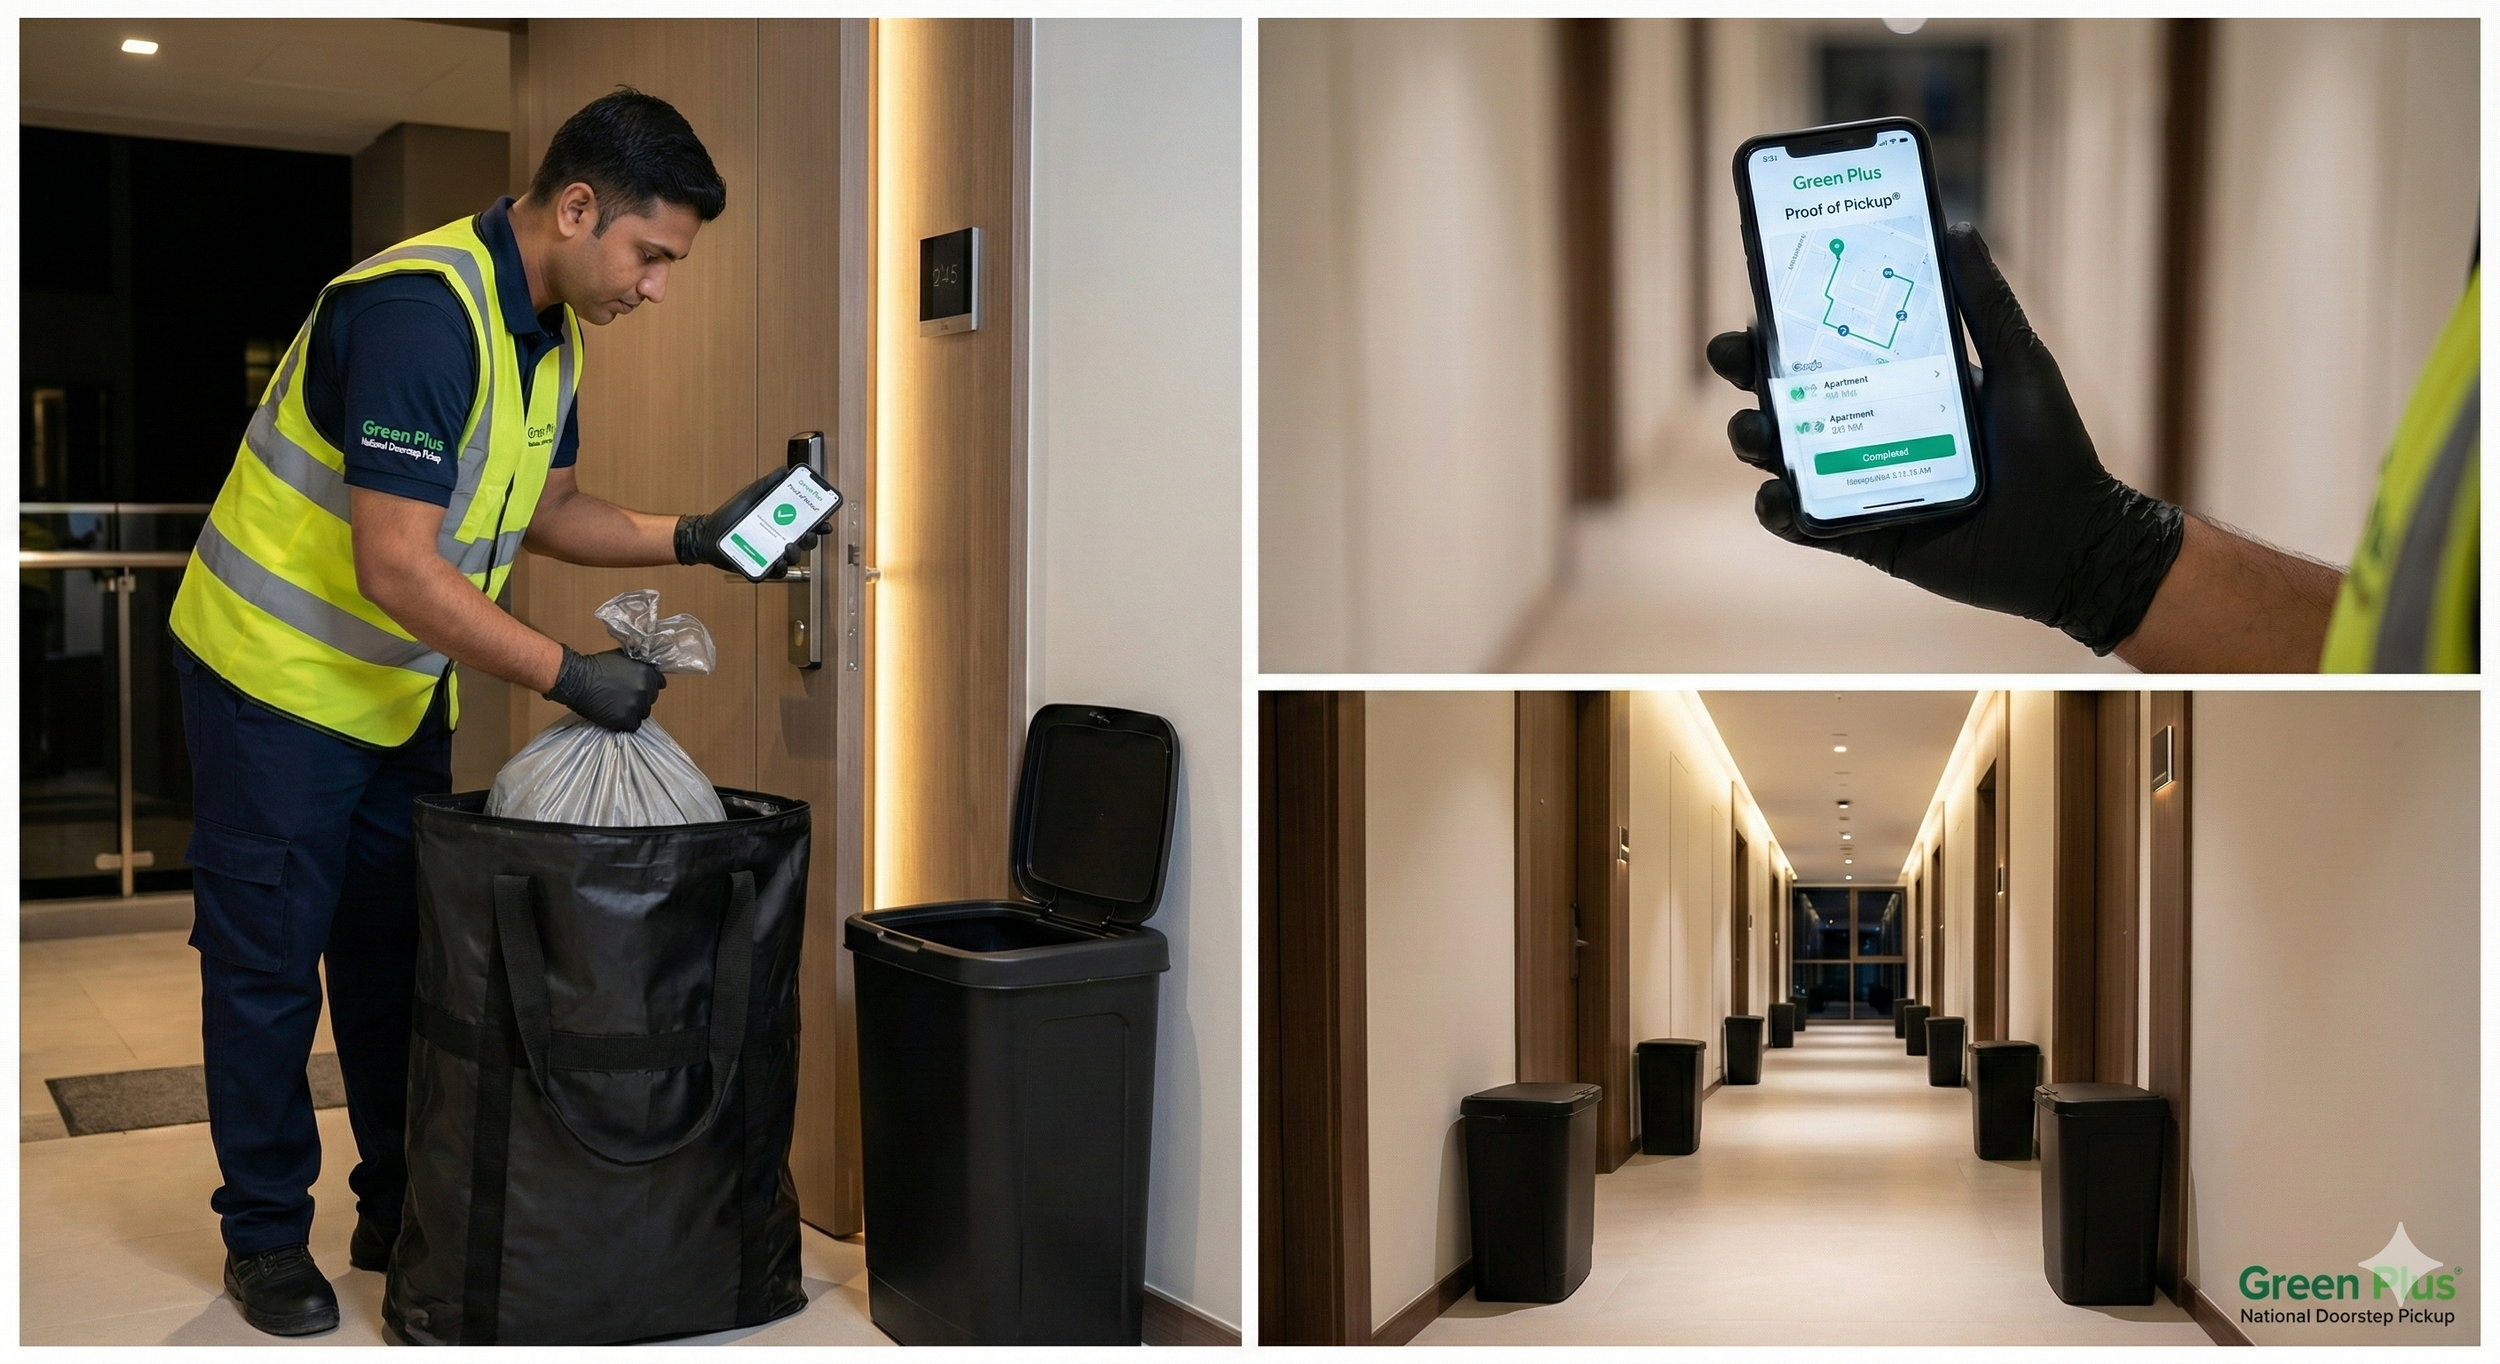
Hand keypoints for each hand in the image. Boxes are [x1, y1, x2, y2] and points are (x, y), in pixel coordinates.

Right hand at [543, 645, 664, 731]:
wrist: (577, 680)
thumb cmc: (596, 666)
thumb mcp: (622, 658)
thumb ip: (638, 664)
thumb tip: (647, 669)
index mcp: (647, 673)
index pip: (659, 683)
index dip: (648, 685)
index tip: (638, 688)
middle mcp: (645, 690)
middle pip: (651, 699)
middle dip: (640, 698)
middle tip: (624, 697)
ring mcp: (636, 706)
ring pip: (643, 713)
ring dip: (633, 711)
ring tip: (617, 706)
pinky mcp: (625, 720)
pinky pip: (633, 725)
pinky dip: (625, 723)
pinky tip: (614, 715)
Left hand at [674, 470, 836, 578]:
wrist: (706, 533)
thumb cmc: (728, 515)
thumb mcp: (749, 495)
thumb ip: (767, 484)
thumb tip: (783, 470)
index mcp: (780, 523)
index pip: (806, 524)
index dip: (819, 525)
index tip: (825, 522)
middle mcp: (778, 540)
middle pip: (804, 543)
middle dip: (811, 540)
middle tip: (808, 533)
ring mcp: (770, 555)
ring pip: (792, 560)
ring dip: (795, 555)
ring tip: (788, 547)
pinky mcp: (759, 568)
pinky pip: (773, 573)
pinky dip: (778, 570)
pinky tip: (777, 563)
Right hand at [1709, 223, 2183, 653]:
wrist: (2070, 542)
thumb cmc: (2051, 448)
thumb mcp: (2021, 363)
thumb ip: (1984, 302)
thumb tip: (1956, 226)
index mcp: (1896, 380)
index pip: (1825, 343)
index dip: (1783, 322)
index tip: (1759, 296)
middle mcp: (1866, 426)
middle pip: (1784, 393)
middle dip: (1746, 371)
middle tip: (1731, 355)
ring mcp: (1856, 482)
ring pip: (1781, 455)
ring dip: (1751, 438)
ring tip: (1754, 432)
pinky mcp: (1858, 535)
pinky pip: (1800, 523)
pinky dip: (1776, 512)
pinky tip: (1776, 497)